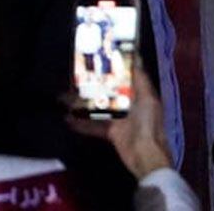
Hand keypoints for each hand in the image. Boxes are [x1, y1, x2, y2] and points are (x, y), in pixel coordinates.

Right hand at [67, 64, 171, 180]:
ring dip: (83, 105)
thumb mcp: (147, 99)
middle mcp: (131, 104)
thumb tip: (136, 58)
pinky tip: (67, 119)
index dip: (117, 68)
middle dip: (94, 87)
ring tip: (65, 99)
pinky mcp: (111, 132)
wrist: (145, 155)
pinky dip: (82, 124)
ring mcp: (120, 119)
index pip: (129, 76)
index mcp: (142, 94)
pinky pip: (95, 126)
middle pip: (110, 92)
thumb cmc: (148, 124)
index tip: (101, 58)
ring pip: (99, 108)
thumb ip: (140, 81)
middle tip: (75, 80)